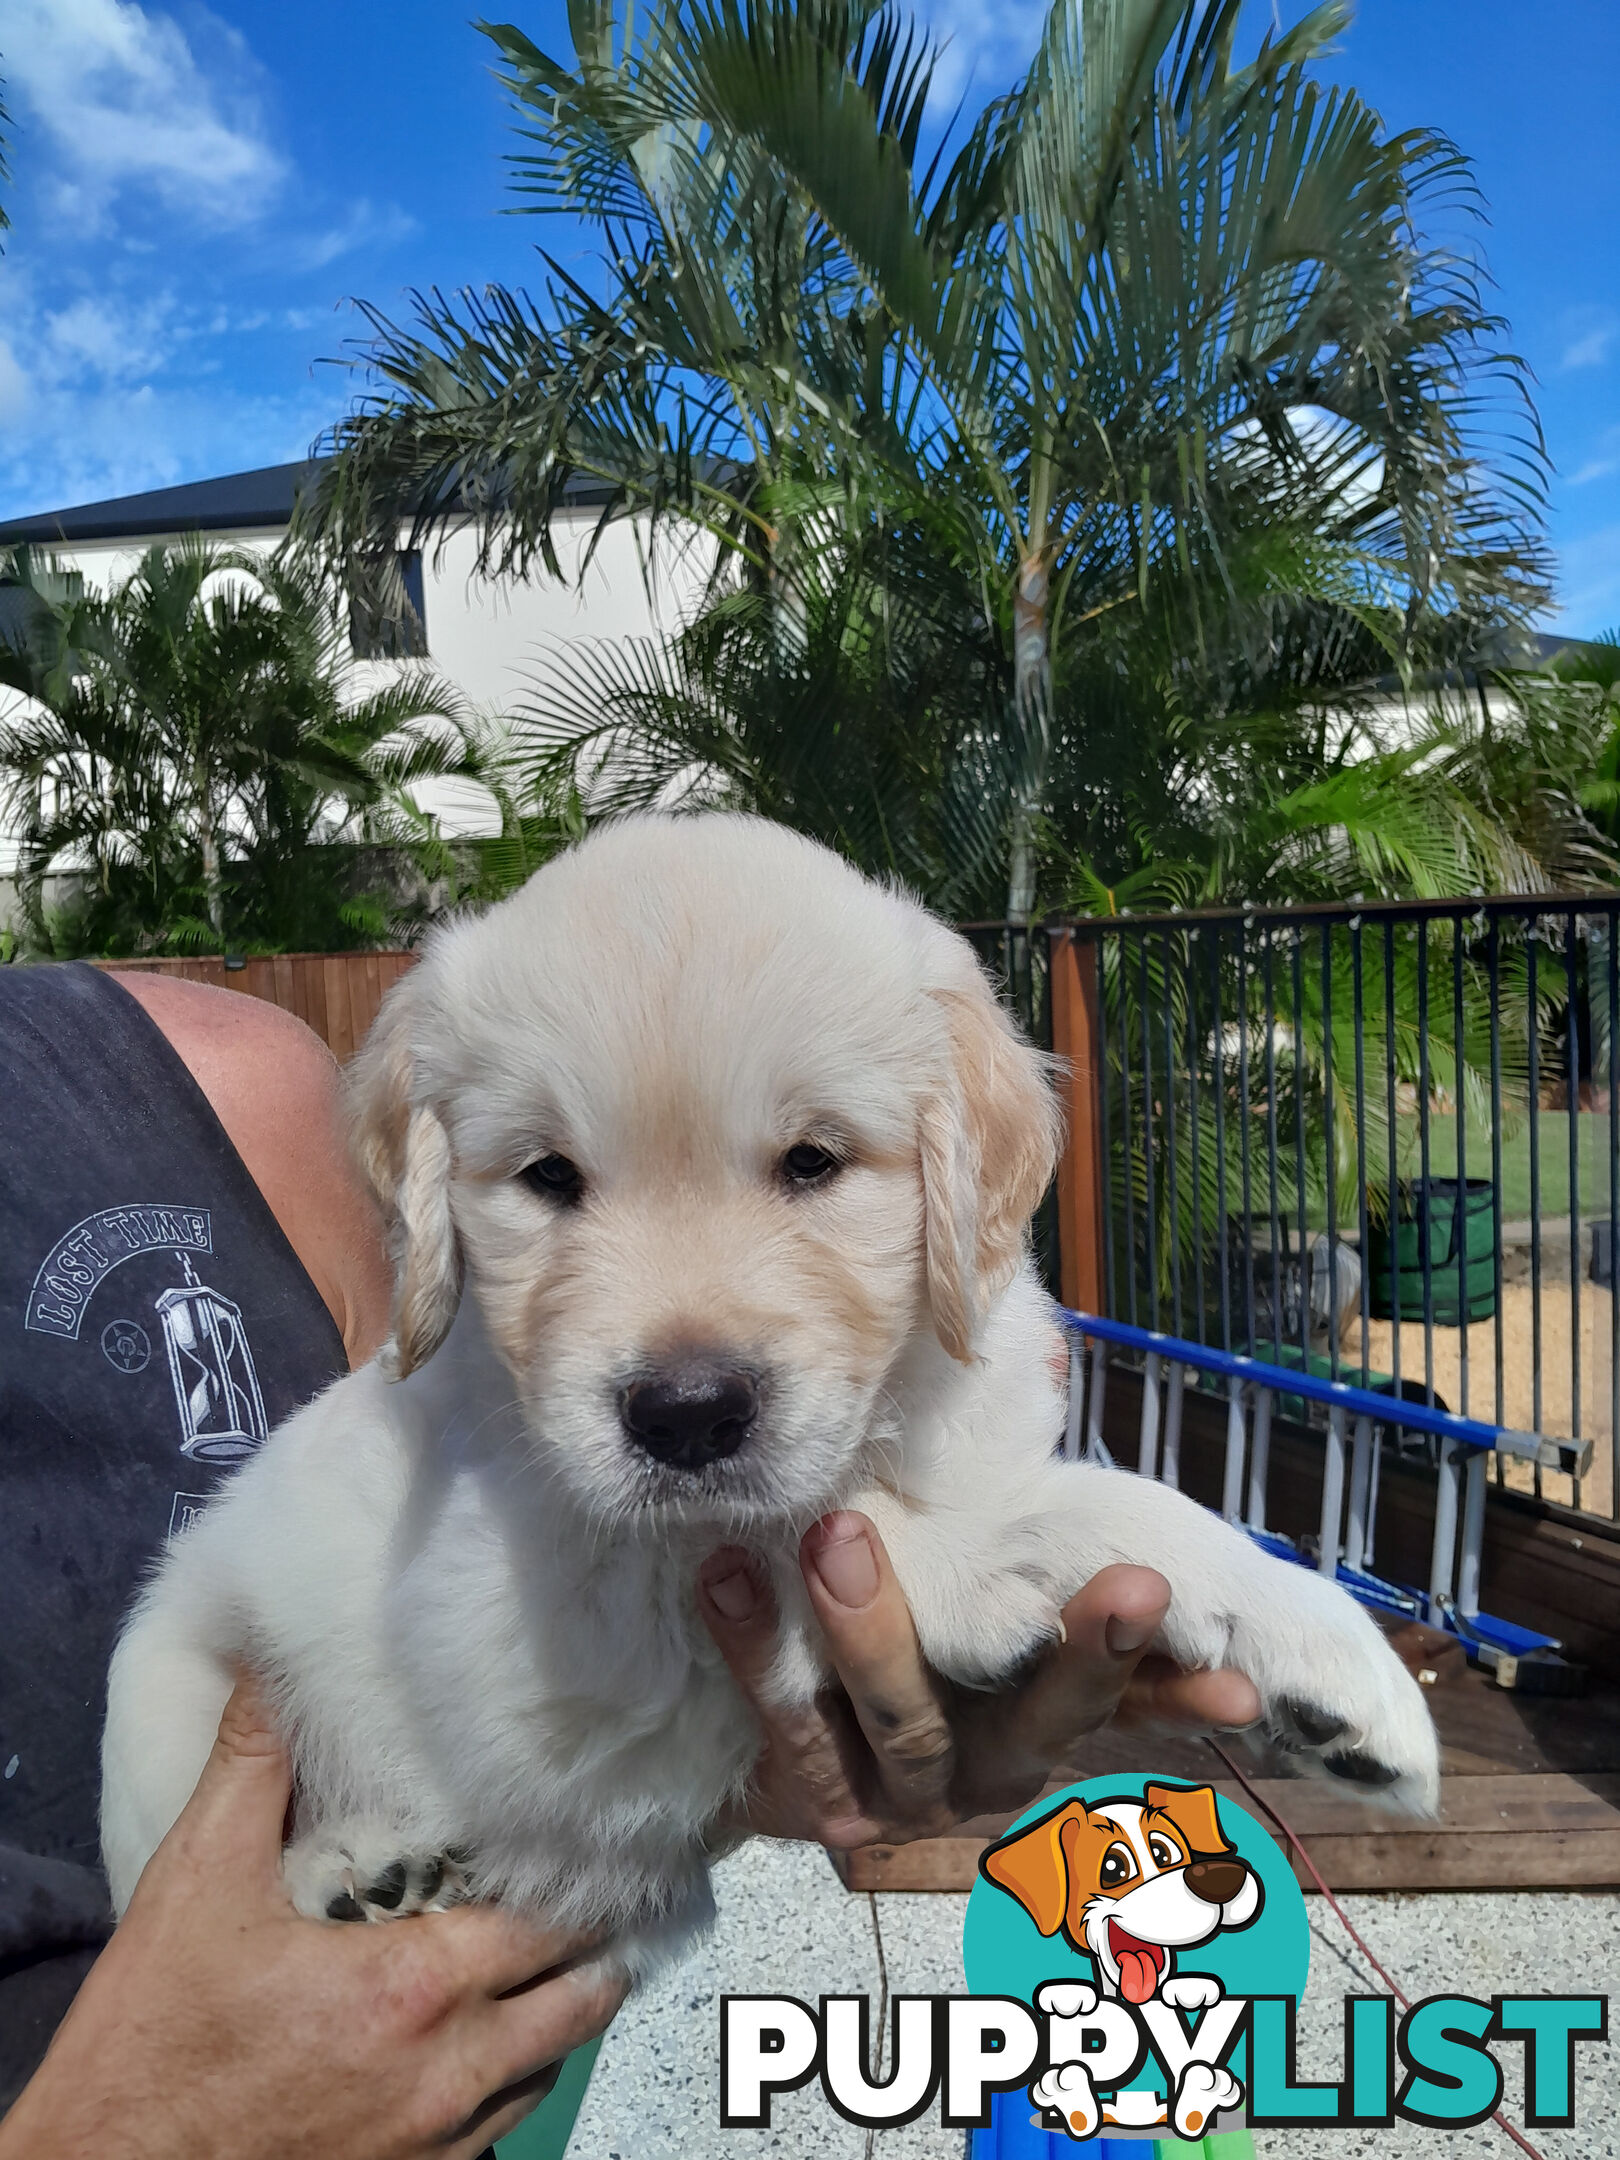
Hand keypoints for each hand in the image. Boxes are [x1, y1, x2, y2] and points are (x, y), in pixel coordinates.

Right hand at [0, 1682, 625, 2159]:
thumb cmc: (150, 2044)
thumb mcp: (196, 1885)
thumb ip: (251, 1767)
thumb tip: (269, 1665)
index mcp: (414, 1989)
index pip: (552, 1922)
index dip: (576, 1875)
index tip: (584, 1834)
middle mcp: (447, 2073)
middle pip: (579, 2000)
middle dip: (588, 1943)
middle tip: (584, 1889)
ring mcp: (436, 2145)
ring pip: (547, 2069)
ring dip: (552, 2012)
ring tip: (540, 1955)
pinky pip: (499, 2131)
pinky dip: (506, 2081)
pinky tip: (479, 2037)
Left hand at [698, 1514, 1261, 1846]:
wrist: (788, 1733)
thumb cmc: (907, 1612)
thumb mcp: (973, 1565)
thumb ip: (1010, 1496)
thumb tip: (1038, 1358)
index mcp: (1051, 1708)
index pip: (1134, 1700)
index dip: (1182, 1695)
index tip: (1237, 1682)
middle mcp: (1000, 1761)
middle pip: (1051, 1720)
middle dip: (1088, 1657)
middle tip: (1128, 1588)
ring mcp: (913, 1791)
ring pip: (907, 1720)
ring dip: (874, 1629)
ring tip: (836, 1537)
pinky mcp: (826, 1803)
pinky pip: (794, 1730)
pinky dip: (759, 1649)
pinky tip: (726, 1578)